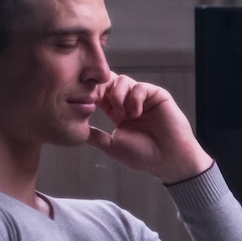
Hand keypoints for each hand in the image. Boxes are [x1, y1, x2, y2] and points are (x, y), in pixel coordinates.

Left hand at [88, 73, 213, 184]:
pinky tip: (136, 113)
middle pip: (109, 82)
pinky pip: (140, 87)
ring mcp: (144, 98)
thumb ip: (94, 135)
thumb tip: (73, 129)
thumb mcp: (111, 145)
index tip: (83, 100)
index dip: (90, 94)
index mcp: (117, 113)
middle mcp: (129, 103)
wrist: (168, 159)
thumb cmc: (144, 156)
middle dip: (100, 88)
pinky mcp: (158, 95)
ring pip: (122, 80)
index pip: (100, 94)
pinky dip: (134, 97)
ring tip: (121, 113)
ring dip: (117, 94)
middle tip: (95, 98)